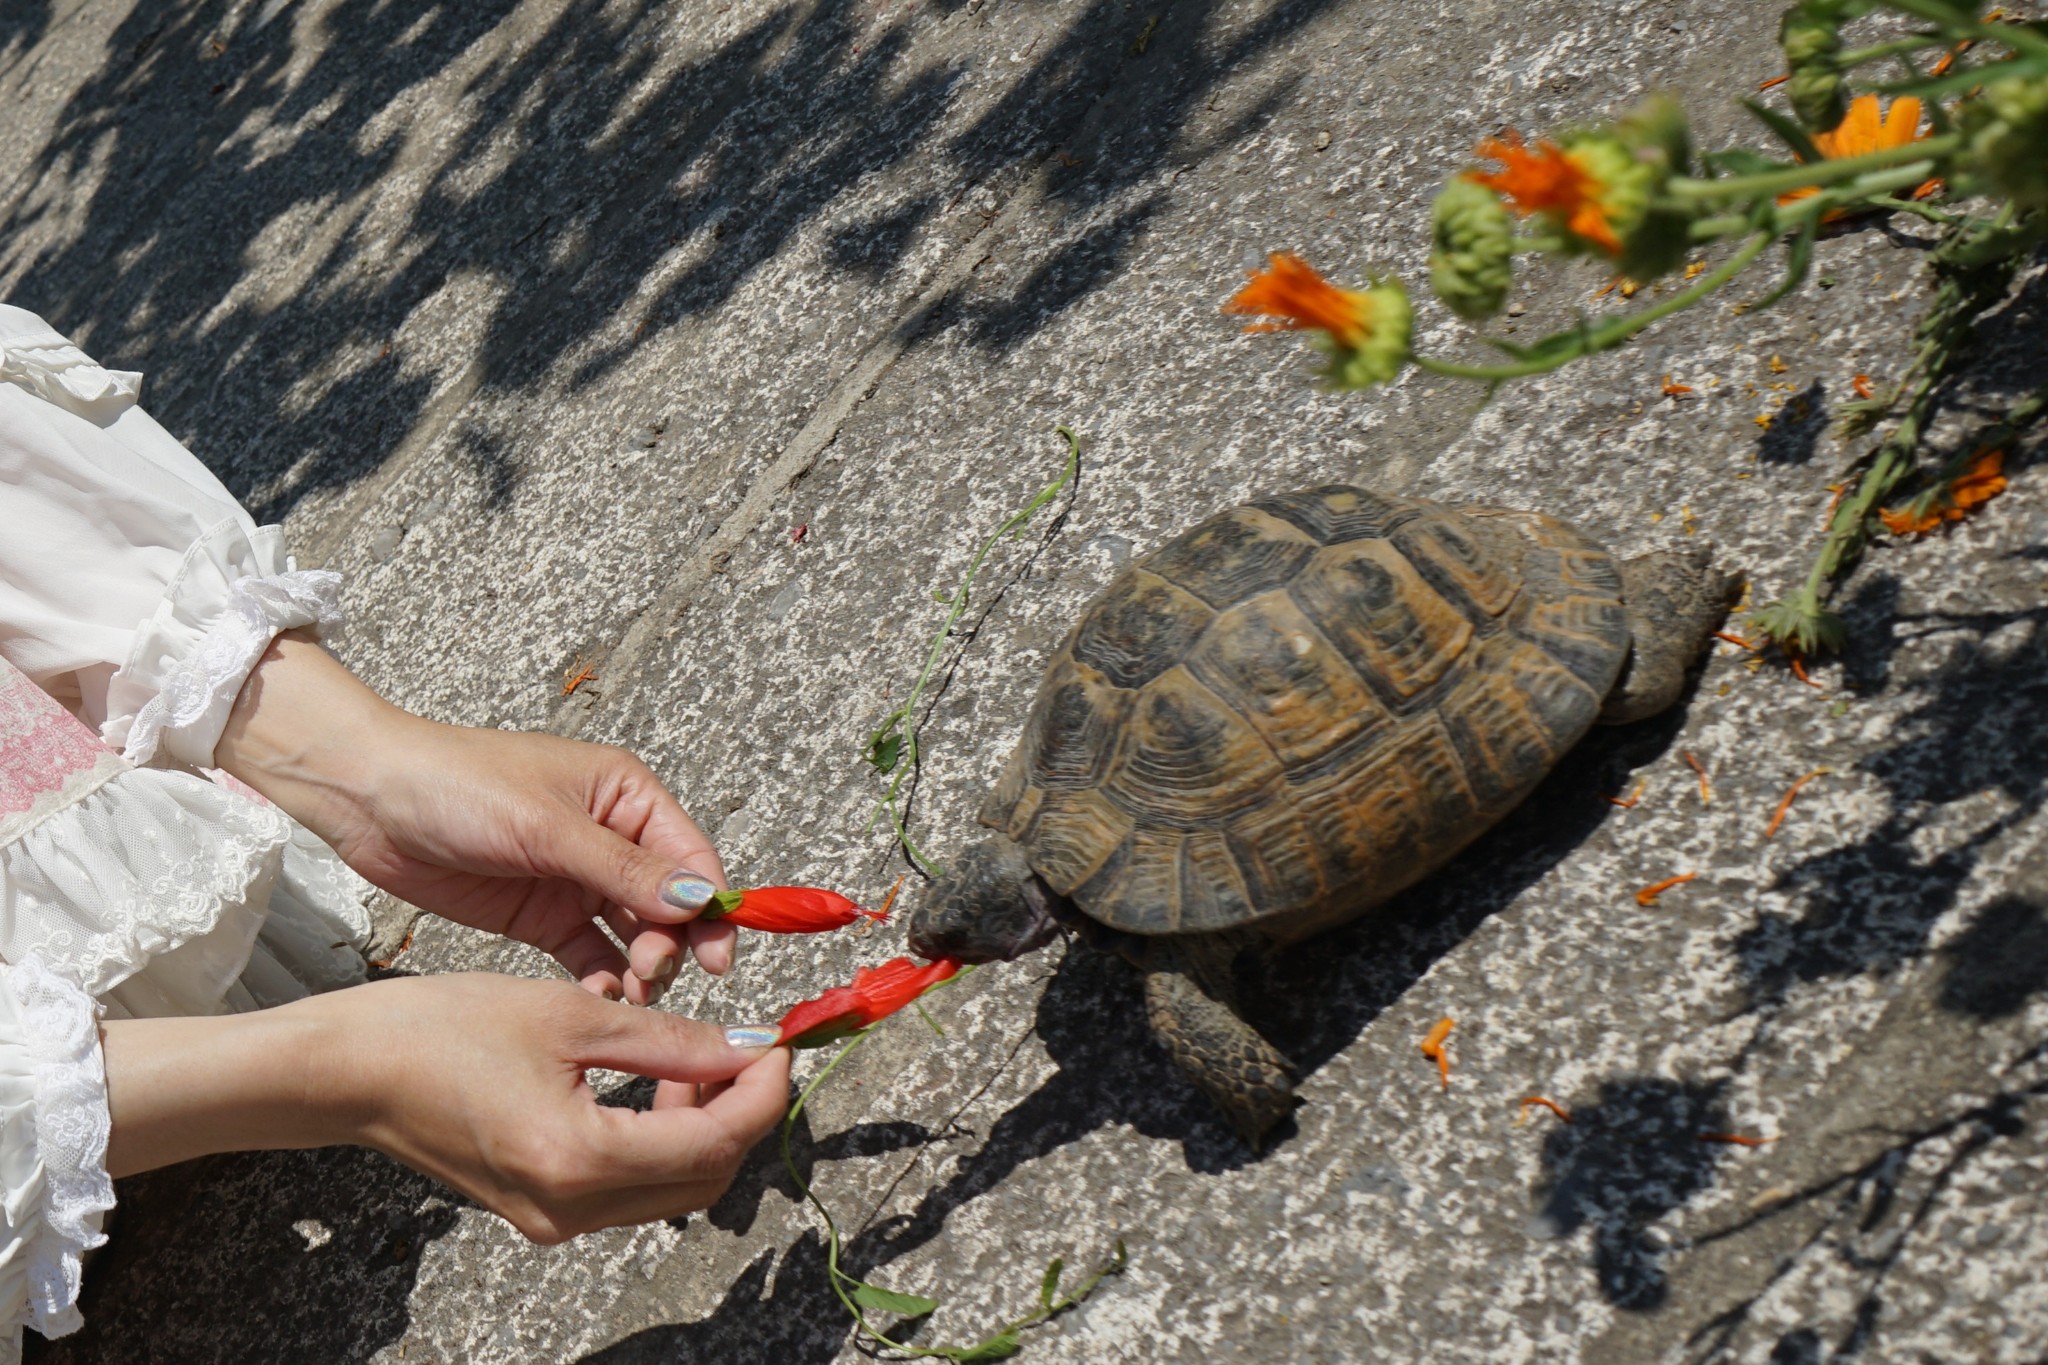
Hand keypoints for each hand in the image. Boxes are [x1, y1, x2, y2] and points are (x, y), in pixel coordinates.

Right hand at [103, 974, 792, 1240]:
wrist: (348, 1072)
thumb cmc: (443, 1029)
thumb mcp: (570, 1014)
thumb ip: (671, 1038)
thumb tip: (749, 1048)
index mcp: (580, 1160)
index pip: (715, 1142)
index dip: (764, 1093)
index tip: (782, 1040)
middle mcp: (572, 1209)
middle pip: (703, 1177)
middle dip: (743, 1113)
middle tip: (753, 1047)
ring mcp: (553, 1218)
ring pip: (672, 1187)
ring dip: (704, 1124)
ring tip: (698, 1054)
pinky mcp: (541, 1208)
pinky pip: (630, 1185)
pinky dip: (661, 1136)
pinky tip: (656, 1078)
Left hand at [216, 631, 735, 1002]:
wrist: (370, 800)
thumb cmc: (459, 786)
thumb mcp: (546, 826)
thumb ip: (623, 869)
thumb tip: (698, 900)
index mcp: (626, 796)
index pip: (691, 857)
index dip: (711, 907)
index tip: (717, 958)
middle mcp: (612, 838)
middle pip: (669, 901)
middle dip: (672, 942)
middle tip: (653, 976)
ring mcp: (577, 878)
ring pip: (634, 932)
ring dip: (642, 965)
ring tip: (630, 991)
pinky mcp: (543, 913)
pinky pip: (591, 952)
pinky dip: (602, 977)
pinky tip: (601, 998)